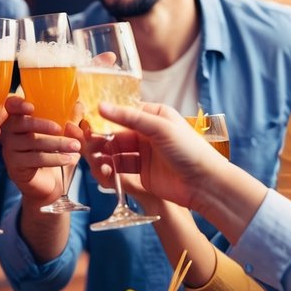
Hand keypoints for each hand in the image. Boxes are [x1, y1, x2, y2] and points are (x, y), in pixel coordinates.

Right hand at [0, 94, 80, 206]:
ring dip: (57, 143)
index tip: (31, 107)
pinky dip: (54, 158)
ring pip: (32, 141)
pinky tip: (69, 159)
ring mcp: (9, 150)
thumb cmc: (56, 156)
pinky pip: (35, 159)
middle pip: (22, 123)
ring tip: (75, 146)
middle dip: (44, 125)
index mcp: (19, 119)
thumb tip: (78, 105)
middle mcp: (9, 133)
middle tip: (63, 128)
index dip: (17, 104)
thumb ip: (70, 120)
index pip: (11, 105)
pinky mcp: (14, 166)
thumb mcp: (66, 136)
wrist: (52, 186)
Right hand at [84, 102, 224, 210]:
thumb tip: (101, 106)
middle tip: (86, 142)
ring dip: (104, 154)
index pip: (124, 113)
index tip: (88, 121)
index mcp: (155, 116)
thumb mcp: (158, 127)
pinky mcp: (142, 173)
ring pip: (116, 151)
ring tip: (93, 158)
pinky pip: (121, 168)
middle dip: (101, 138)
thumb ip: (128, 118)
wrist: (204, 184)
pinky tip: (104, 171)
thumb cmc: (188, 150)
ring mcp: (145, 154)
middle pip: (117, 133)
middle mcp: (148, 134)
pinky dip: (110, 169)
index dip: (106, 117)